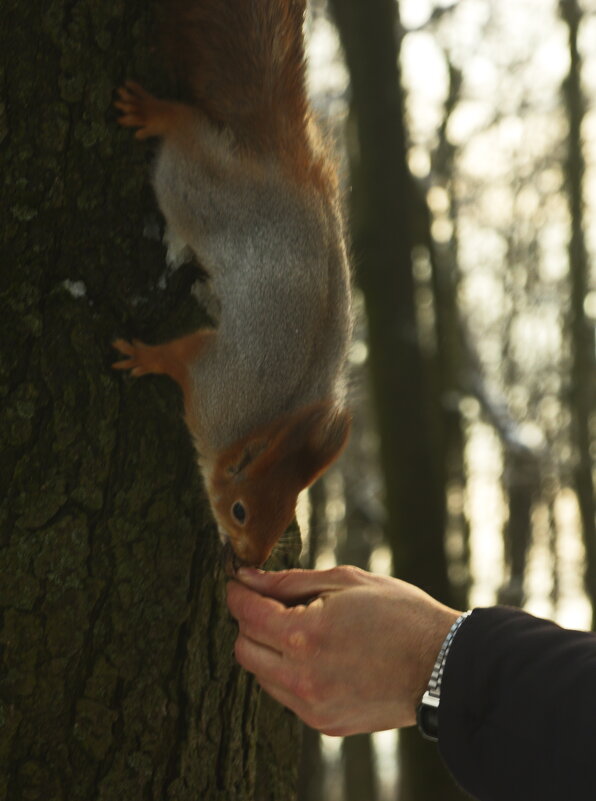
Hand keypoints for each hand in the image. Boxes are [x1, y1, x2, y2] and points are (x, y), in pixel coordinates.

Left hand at [226, 565, 459, 735]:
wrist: (443, 666)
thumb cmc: (399, 614)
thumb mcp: (346, 582)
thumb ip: (290, 581)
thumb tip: (248, 578)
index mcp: (304, 636)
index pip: (246, 614)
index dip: (237, 593)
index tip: (238, 582)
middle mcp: (301, 678)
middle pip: (243, 648)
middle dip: (248, 621)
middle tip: (269, 603)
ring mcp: (312, 706)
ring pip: (261, 675)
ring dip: (267, 649)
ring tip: (299, 627)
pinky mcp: (325, 723)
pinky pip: (286, 695)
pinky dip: (288, 672)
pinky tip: (316, 653)